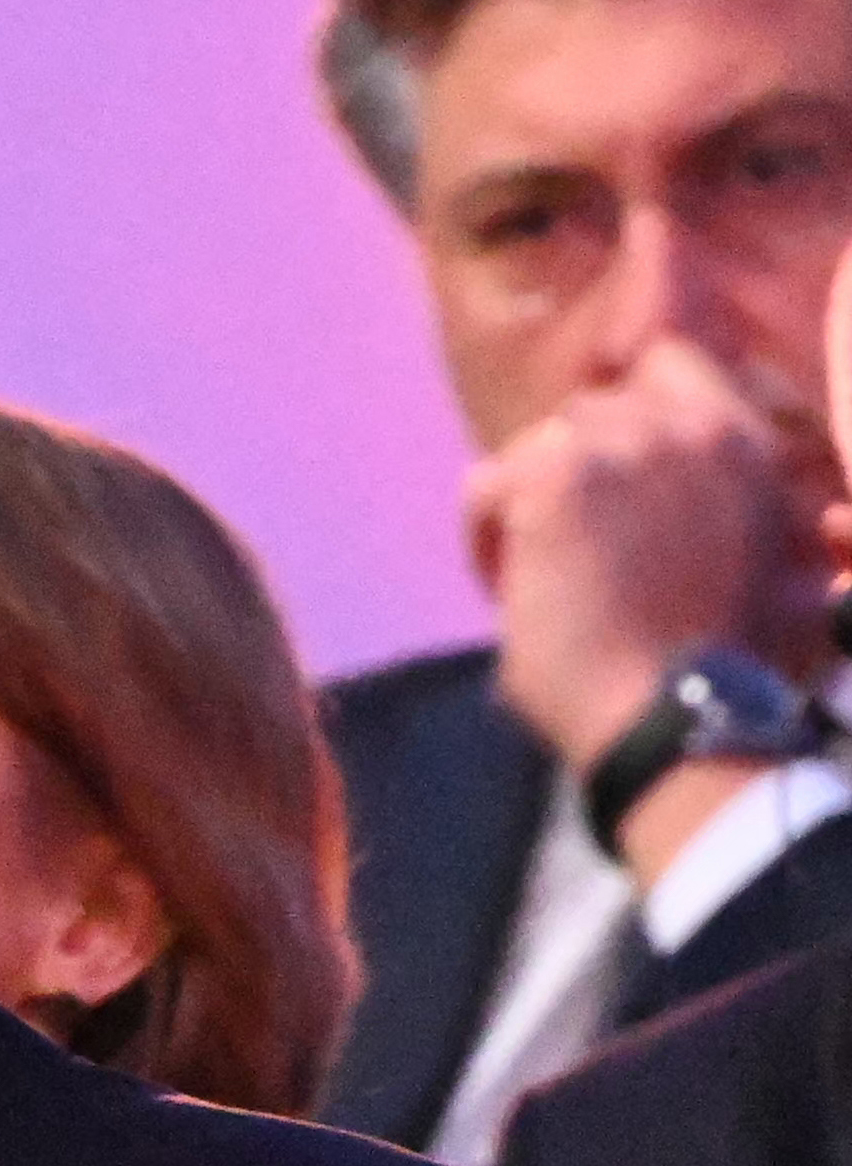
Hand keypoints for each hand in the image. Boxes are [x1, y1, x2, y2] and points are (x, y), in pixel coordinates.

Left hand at [468, 338, 831, 772]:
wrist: (676, 714)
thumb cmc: (717, 670)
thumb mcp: (768, 569)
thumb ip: (729, 505)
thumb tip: (705, 501)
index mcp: (745, 446)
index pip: (668, 363)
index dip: (620, 417)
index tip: (600, 483)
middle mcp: (691, 428)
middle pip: (585, 414)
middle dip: (568, 478)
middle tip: (570, 556)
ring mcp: (627, 445)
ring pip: (532, 449)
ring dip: (524, 510)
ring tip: (542, 582)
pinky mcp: (561, 477)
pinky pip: (485, 485)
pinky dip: (485, 542)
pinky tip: (514, 594)